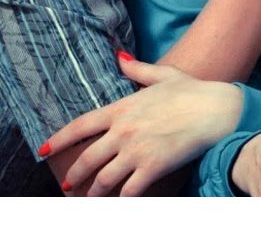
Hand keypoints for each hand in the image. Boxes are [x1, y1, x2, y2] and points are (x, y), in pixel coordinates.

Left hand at [44, 54, 242, 195]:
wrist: (216, 109)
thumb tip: (120, 57)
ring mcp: (136, 150)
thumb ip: (136, 69)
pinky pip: (129, 190)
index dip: (59, 139)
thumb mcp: (162, 75)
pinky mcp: (153, 167)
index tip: (44, 150)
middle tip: (68, 185)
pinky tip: (120, 202)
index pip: (81, 125)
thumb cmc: (192, 91)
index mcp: (122, 108)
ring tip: (90, 199)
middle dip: (75, 175)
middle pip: (88, 158)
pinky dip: (122, 199)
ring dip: (94, 193)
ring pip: (104, 179)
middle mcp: (123, 131)